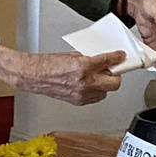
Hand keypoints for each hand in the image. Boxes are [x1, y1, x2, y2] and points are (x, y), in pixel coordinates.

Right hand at [0, 45, 125, 105]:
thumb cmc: (48, 64)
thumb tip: (102, 59)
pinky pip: (96, 98)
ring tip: (98, 78)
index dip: (117, 58)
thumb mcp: (72, 55)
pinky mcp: (79, 101)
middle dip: (115, 75)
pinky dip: (96, 91)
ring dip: (105, 84)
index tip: (121, 56)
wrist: (34, 76)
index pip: (108, 61)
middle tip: (112, 69)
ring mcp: (82, 94)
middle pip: (114, 82)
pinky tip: (89, 85)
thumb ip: (90, 58)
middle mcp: (85, 82)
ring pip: (106, 92)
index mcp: (83, 67)